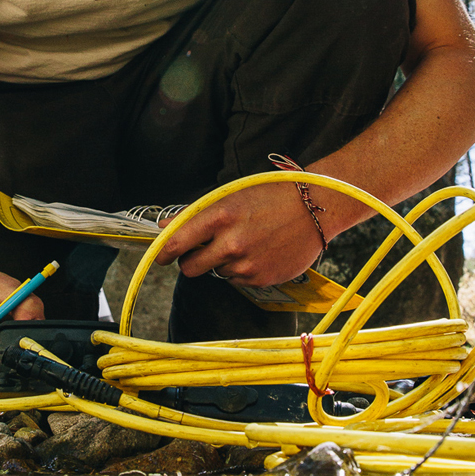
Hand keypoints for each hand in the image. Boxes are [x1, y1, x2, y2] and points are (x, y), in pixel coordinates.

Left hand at [154, 182, 326, 286]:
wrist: (314, 208)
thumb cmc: (270, 196)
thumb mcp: (230, 196)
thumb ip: (195, 214)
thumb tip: (164, 227)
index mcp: (220, 216)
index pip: (177, 242)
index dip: (163, 252)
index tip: (160, 255)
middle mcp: (231, 243)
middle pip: (190, 267)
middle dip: (189, 261)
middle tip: (199, 252)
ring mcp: (247, 264)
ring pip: (216, 273)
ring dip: (222, 262)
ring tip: (244, 242)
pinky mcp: (261, 279)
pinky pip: (238, 280)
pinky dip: (242, 269)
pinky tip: (258, 251)